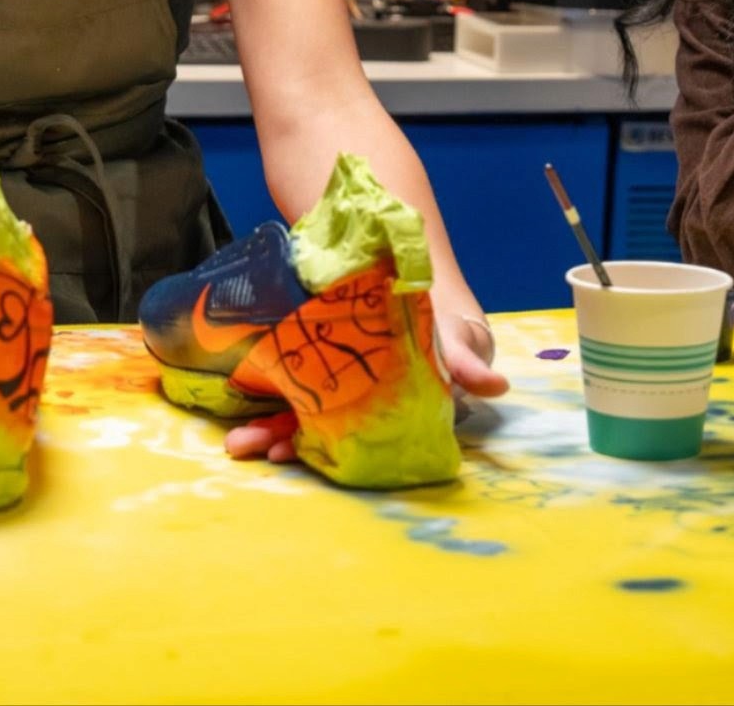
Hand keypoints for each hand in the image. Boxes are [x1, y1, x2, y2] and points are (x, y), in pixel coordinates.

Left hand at [223, 309, 509, 462]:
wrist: (422, 280)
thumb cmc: (447, 323)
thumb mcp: (460, 338)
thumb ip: (469, 362)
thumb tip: (496, 386)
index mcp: (393, 409)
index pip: (355, 438)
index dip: (319, 447)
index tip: (287, 452)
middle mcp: (365, 407)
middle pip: (321, 432)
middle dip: (282, 441)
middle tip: (246, 448)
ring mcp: (345, 386)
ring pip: (305, 413)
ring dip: (270, 427)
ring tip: (237, 443)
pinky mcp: (327, 359)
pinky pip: (298, 380)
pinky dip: (271, 388)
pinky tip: (242, 401)